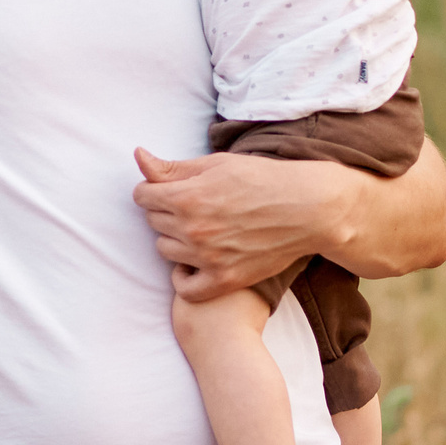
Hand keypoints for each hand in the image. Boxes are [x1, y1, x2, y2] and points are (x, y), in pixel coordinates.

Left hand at [133, 146, 343, 299]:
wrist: (307, 209)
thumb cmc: (261, 180)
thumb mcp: (215, 164)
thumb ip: (172, 168)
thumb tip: (138, 156)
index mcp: (187, 197)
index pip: (142, 196)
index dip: (154, 189)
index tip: (172, 190)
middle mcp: (193, 229)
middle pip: (153, 222)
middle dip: (166, 211)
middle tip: (193, 207)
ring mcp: (208, 258)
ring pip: (164, 250)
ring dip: (175, 240)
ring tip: (199, 230)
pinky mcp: (225, 280)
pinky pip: (185, 288)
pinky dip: (185, 277)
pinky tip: (196, 262)